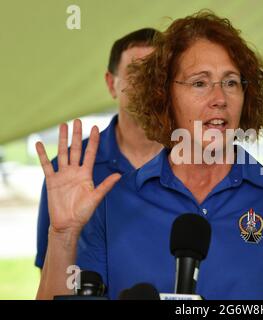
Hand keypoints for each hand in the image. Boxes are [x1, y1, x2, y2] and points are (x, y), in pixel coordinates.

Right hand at [35, 119, 120, 233]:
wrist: (67, 224)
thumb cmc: (83, 213)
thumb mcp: (96, 198)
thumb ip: (106, 186)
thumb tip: (119, 175)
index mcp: (86, 174)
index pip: (90, 153)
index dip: (93, 141)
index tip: (95, 127)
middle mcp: (75, 172)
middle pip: (76, 149)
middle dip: (77, 135)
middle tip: (77, 120)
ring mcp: (63, 175)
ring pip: (62, 153)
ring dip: (62, 140)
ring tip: (63, 125)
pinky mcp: (52, 181)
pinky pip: (46, 165)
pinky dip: (42, 155)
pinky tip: (39, 144)